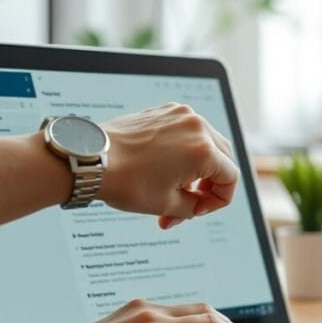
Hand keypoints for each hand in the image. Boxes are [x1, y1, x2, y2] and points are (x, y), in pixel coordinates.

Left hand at [98, 103, 239, 228]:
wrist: (91, 159)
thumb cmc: (125, 181)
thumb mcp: (166, 204)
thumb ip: (195, 206)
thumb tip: (201, 203)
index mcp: (203, 151)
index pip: (231, 178)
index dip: (219, 201)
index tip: (199, 210)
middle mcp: (197, 127)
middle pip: (223, 159)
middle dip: (210, 185)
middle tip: (190, 203)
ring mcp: (181, 115)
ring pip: (207, 144)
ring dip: (198, 169)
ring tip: (175, 187)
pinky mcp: (165, 111)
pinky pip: (188, 132)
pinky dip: (184, 151)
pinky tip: (165, 168)